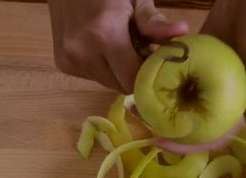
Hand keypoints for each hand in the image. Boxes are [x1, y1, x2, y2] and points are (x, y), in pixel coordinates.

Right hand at [47, 0, 188, 93]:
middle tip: (138, 49)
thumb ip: (154, 22)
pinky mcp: (62, 63)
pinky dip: (103, 67)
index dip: (148, 74)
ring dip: (118, 71)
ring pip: (108, 84)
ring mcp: (69, 60)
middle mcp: (83, 53)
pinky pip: (94, 77)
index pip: (134, 80)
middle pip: (121, 86)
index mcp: (105, 36)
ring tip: (118, 45)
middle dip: (134, 73)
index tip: (155, 60)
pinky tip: (101, 47)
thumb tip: (182, 32)